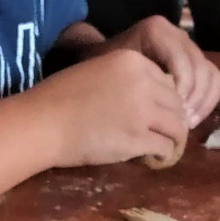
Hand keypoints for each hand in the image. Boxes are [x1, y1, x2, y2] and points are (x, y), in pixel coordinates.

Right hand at [26, 48, 187, 167]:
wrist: (42, 122)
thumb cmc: (60, 98)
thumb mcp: (98, 74)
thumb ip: (128, 82)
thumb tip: (156, 103)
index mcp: (131, 60)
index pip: (168, 82)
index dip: (162, 103)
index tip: (150, 117)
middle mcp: (142, 81)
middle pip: (177, 105)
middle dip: (171, 123)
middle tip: (157, 137)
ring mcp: (142, 109)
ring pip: (177, 127)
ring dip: (170, 141)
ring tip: (156, 150)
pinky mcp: (138, 137)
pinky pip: (166, 148)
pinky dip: (162, 157)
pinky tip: (148, 159)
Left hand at [99, 16, 219, 127]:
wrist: (104, 58)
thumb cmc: (105, 67)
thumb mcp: (115, 70)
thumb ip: (138, 82)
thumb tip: (168, 108)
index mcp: (156, 30)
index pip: (181, 62)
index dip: (182, 89)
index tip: (170, 111)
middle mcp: (176, 32)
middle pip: (200, 67)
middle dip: (194, 97)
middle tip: (182, 121)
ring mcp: (188, 44)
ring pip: (211, 73)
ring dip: (203, 101)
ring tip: (187, 122)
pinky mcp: (195, 58)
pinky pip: (213, 77)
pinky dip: (207, 98)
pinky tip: (192, 117)